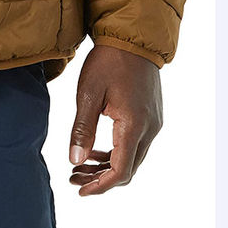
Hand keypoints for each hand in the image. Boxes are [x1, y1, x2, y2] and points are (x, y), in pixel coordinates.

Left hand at [68, 44, 162, 194]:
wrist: (132, 38)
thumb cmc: (108, 61)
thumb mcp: (88, 93)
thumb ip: (82, 129)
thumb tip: (75, 160)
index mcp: (134, 125)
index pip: (120, 171)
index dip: (100, 186)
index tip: (79, 189)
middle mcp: (150, 129)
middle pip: (128, 169)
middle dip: (100, 178)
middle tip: (74, 177)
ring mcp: (154, 123)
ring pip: (132, 158)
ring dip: (108, 165)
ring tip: (80, 165)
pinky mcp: (152, 116)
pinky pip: (136, 144)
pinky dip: (116, 151)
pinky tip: (96, 147)